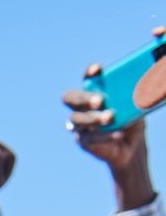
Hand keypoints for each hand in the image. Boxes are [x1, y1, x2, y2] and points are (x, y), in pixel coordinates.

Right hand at [64, 84, 155, 209]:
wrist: (131, 146)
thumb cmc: (131, 120)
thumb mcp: (135, 106)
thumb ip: (133, 97)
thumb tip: (144, 88)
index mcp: (94, 92)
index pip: (87, 79)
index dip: (89, 73)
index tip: (98, 69)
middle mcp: (82, 107)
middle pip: (70, 98)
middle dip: (83, 98)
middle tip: (99, 100)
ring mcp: (80, 125)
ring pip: (77, 119)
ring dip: (93, 118)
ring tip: (109, 118)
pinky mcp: (84, 141)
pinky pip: (90, 138)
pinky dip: (104, 136)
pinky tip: (118, 134)